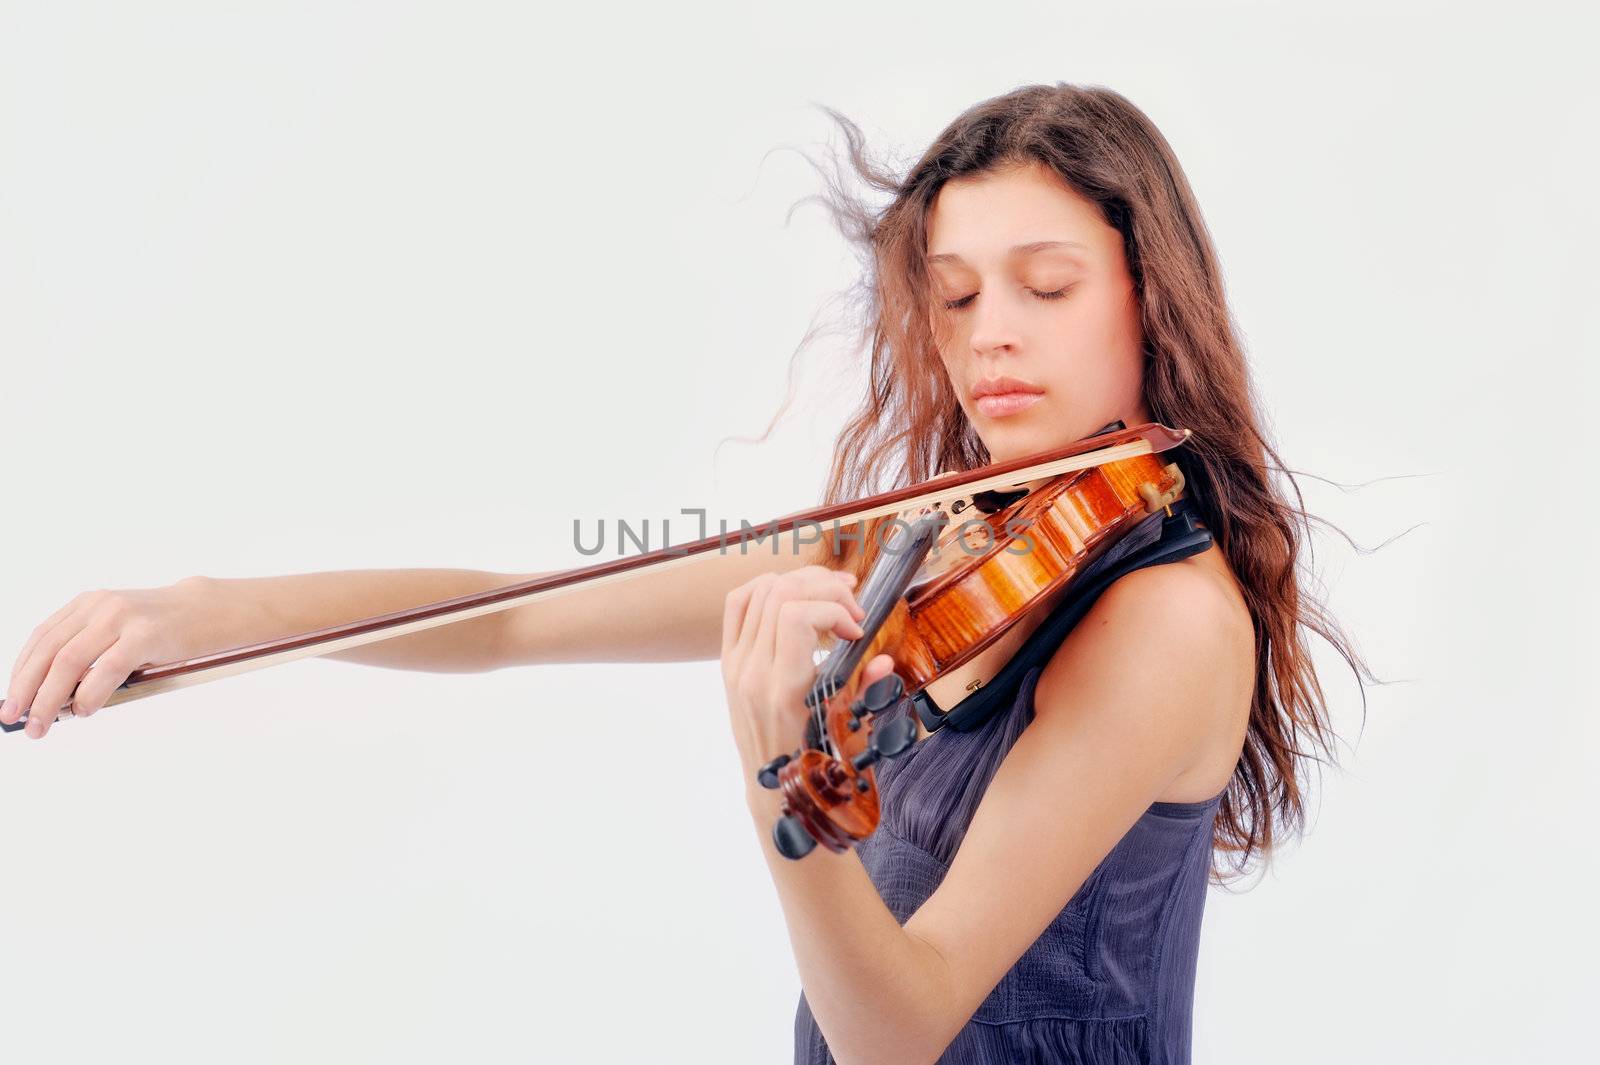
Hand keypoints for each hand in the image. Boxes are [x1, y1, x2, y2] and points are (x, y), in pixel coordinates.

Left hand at [3, 576, 224, 738]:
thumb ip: (92, 653)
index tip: (12, 702)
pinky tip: (83, 711)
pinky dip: (89, 694)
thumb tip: (58, 698)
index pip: (41, 640)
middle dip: (26, 691)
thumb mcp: (121, 632)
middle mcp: (100, 607)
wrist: (214, 609)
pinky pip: (107, 668)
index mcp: (88, 604)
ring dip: (49, 699)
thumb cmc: (168, 628)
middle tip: (16, 720)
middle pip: (48, 653)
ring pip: (69, 662)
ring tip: (42, 725)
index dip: (20, 673)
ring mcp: (123, 618)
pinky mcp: (148, 634)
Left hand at [720, 565, 895, 790]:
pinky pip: (738, 604)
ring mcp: (736, 665)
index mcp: (783, 690)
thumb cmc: (816, 764)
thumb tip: (883, 660)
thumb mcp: (849, 731)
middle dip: (825, 589)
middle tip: (853, 608)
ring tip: (833, 594)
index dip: (834, 610)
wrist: (773, 790)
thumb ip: (867, 692)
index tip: (858, 631)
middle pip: (781, 594)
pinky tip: (796, 593)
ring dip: (802, 583)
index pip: (797, 617)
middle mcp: (753, 673)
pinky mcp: (728, 662)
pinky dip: (767, 587)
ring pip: (760, 591)